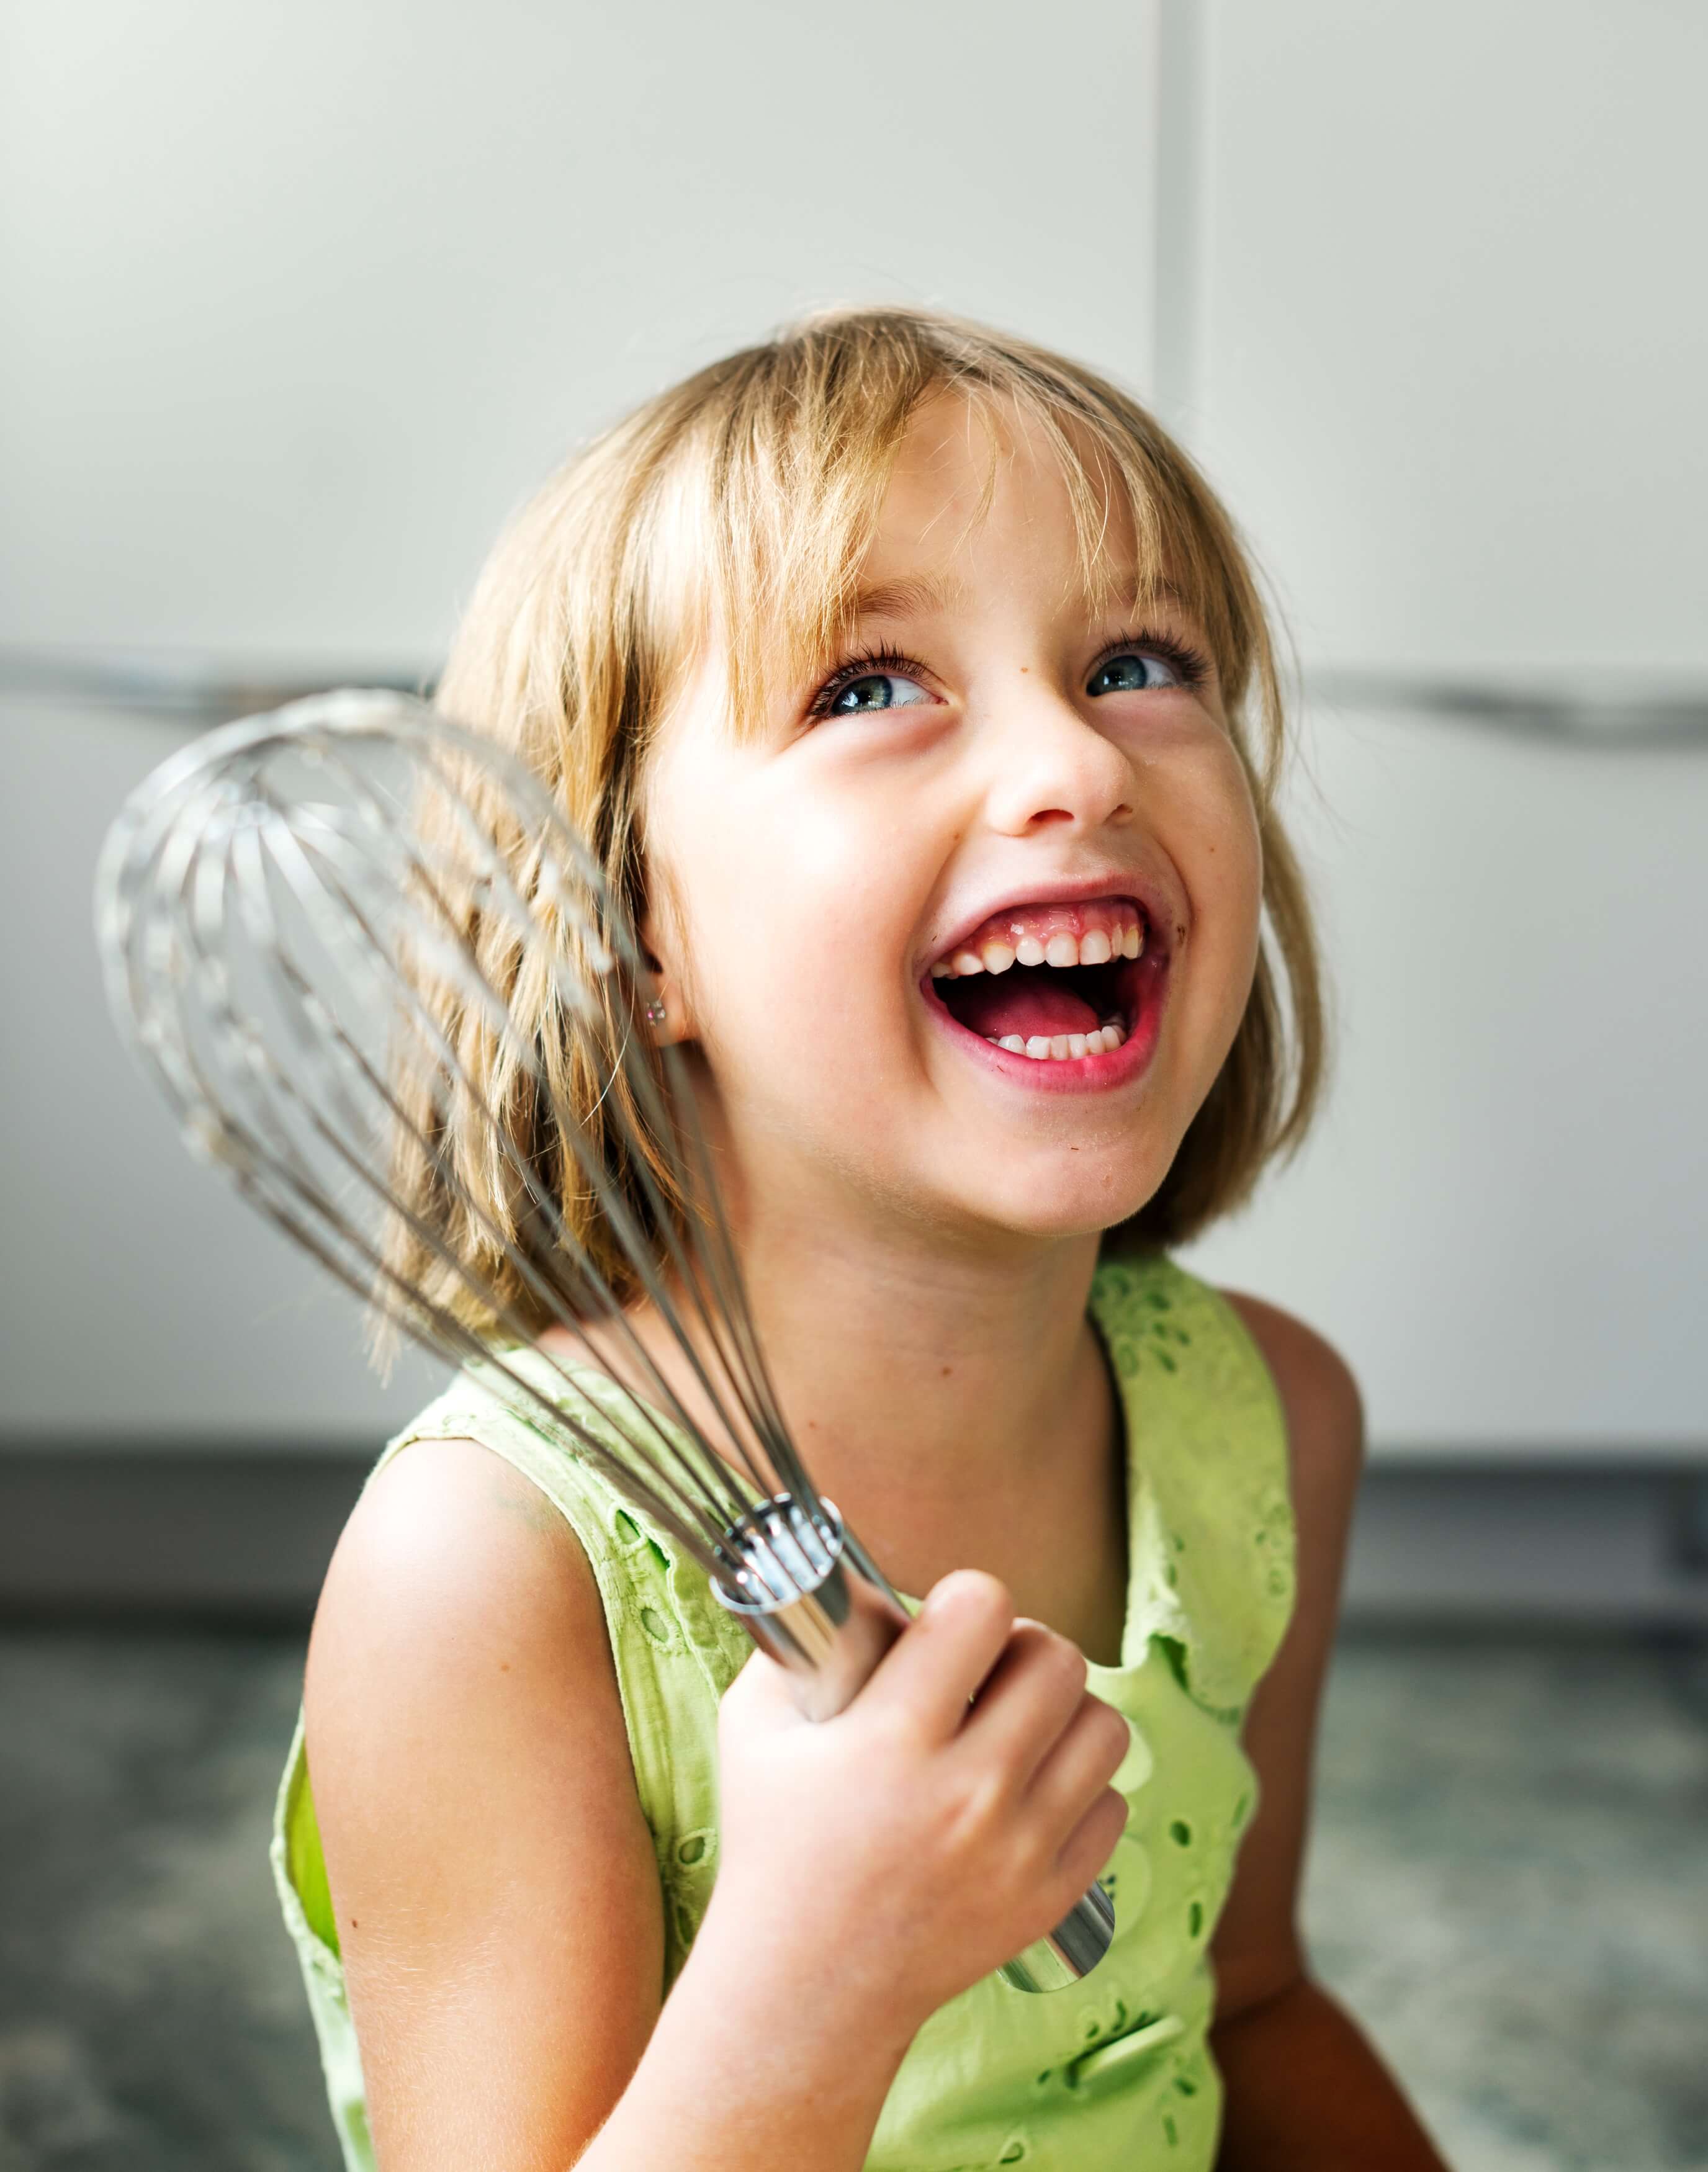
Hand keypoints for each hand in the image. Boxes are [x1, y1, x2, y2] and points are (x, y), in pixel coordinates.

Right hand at [703, 1569, 1129, 2036]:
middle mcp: (967, 1794)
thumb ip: (798, 1643)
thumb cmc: (773, 1846)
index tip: (946, 1621)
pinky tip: (1029, 1792)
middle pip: (1056, 1659)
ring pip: (1104, 1727)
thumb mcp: (754, 1728)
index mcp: (892, 1741)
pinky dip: (1077, 1790)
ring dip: (1062, 1713)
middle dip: (1020, 1648)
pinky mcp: (1050, 1898)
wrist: (806, 1990)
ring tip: (1018, 1725)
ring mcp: (1018, 1852)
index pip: (981, 1609)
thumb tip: (847, 1580)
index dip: (965, 1599)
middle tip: (987, 1669)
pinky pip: (1112, 1804)